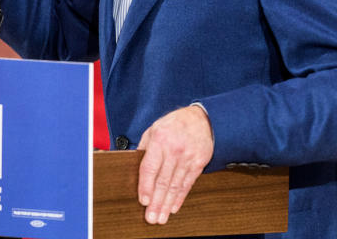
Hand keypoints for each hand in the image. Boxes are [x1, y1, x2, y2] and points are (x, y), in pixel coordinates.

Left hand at [137, 105, 213, 224]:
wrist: (202, 119)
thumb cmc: (174, 124)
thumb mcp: (154, 129)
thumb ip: (144, 147)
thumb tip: (134, 167)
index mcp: (159, 140)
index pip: (150, 167)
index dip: (146, 186)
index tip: (144, 201)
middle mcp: (174, 150)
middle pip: (163, 181)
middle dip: (156, 202)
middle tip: (151, 217)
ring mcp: (188, 157)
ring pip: (175, 185)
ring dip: (167, 204)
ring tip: (162, 218)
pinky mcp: (199, 163)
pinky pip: (188, 184)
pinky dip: (180, 197)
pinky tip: (174, 207)